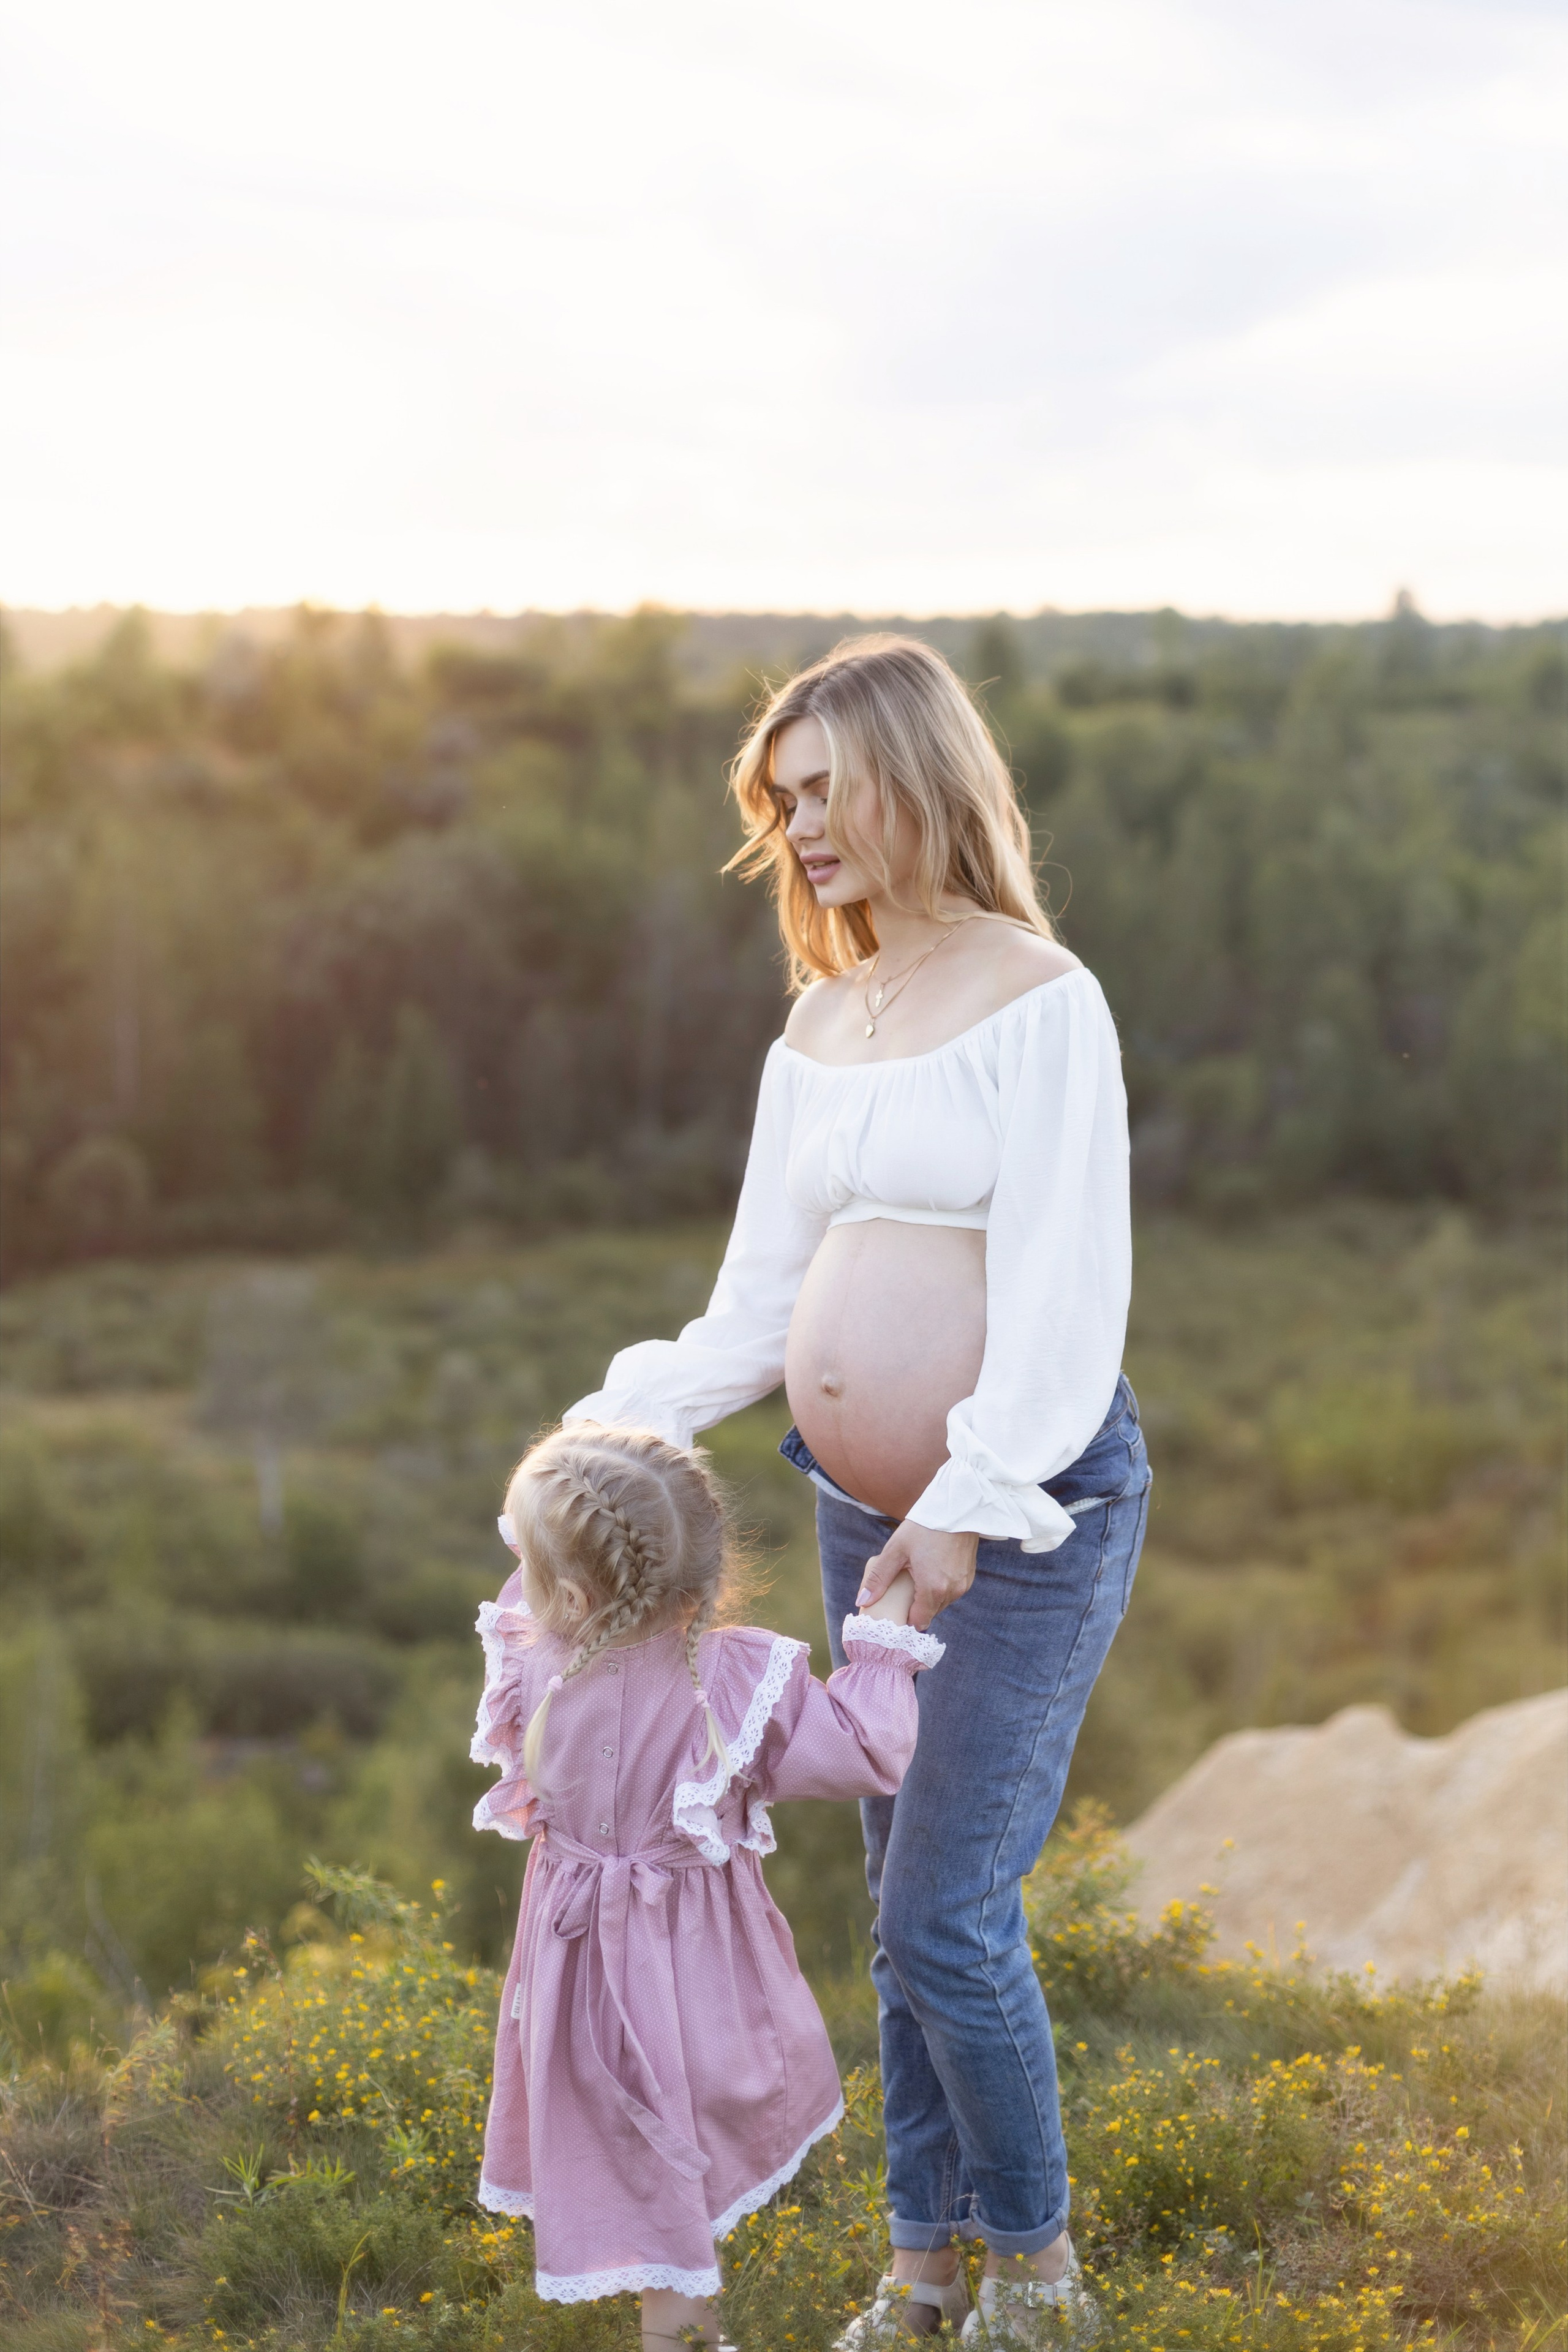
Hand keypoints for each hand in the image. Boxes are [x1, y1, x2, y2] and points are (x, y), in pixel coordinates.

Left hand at [857, 1523, 976, 1631]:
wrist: (956, 1507)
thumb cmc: (923, 1527)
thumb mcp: (896, 1550)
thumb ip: (879, 1578)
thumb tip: (862, 1601)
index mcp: (933, 1588)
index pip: (918, 1622)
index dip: (905, 1618)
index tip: (895, 1608)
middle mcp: (952, 1591)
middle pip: (930, 1613)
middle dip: (916, 1607)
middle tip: (903, 1589)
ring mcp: (963, 1584)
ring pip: (941, 1603)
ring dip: (929, 1597)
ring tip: (917, 1577)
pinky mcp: (969, 1577)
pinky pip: (952, 1592)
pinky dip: (941, 1587)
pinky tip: (931, 1571)